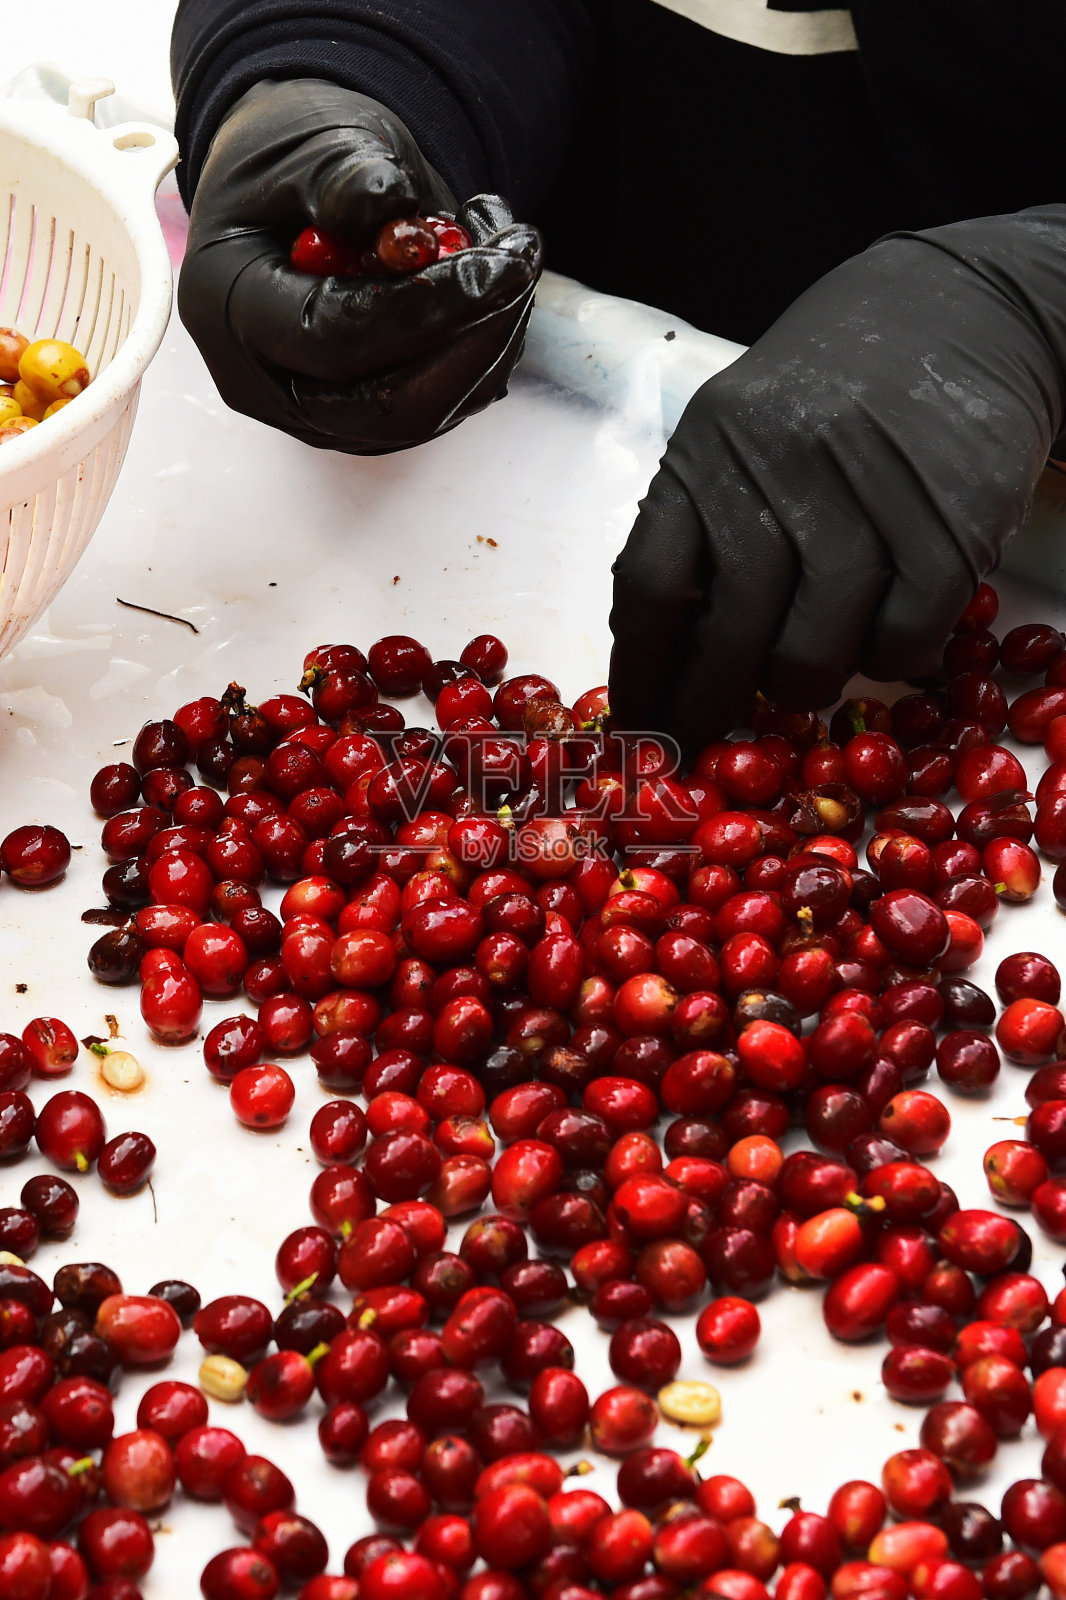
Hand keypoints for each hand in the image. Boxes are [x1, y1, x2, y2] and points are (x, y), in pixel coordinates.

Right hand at [178, 79, 541, 452]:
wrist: (289, 194)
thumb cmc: (291, 166)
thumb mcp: (309, 143)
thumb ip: (343, 174)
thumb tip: (389, 206)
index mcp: (230, 310)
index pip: (332, 339)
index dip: (422, 308)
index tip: (493, 264)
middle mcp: (270, 382)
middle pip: (390, 405)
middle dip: (474, 340)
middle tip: (521, 262)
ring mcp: (322, 412)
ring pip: (431, 410)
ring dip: (493, 333)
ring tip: (506, 242)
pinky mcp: (373, 416)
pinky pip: (446, 401)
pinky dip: (487, 341)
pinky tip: (489, 273)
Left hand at [609, 211, 1065, 744]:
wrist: (965, 305)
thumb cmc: (831, 386)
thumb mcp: (740, 428)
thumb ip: (702, 524)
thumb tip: (664, 652)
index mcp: (710, 446)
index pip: (652, 583)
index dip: (642, 671)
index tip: (639, 721)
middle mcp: (781, 464)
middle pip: (731, 626)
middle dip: (711, 702)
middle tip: (707, 738)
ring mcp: (870, 490)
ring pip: (817, 643)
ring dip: (802, 686)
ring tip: (798, 685)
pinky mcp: (952, 516)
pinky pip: (905, 634)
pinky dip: (887, 661)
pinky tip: (875, 643)